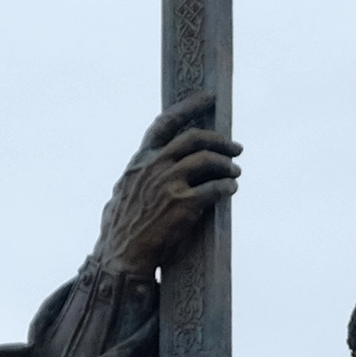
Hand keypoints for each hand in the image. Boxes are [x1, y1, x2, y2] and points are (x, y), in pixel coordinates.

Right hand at [93, 93, 238, 277]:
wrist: (120, 258)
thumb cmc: (120, 232)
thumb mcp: (121, 194)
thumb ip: (138, 178)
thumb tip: (150, 170)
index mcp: (139, 162)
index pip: (164, 124)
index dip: (188, 107)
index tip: (208, 98)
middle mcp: (153, 167)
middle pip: (194, 138)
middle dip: (219, 140)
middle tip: (235, 148)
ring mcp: (168, 184)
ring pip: (207, 160)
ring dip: (226, 165)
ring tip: (235, 173)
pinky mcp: (182, 205)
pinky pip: (214, 189)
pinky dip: (226, 187)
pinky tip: (231, 190)